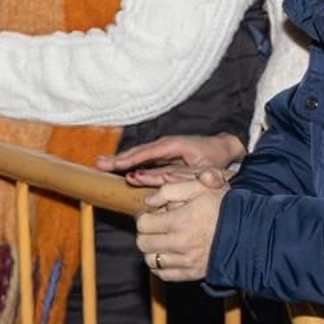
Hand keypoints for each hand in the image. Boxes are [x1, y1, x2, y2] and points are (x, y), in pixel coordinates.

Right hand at [98, 132, 246, 183]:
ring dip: (121, 159)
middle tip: (99, 163)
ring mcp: (163, 148)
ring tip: (102, 164)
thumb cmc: (214, 158)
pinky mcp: (163, 154)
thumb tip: (184, 178)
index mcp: (173, 145)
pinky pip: (143, 158)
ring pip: (139, 154)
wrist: (224, 148)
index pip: (147, 152)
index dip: (130, 159)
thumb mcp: (205, 167)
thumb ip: (189, 174)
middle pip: (138, 151)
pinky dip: (130, 161)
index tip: (115, 164)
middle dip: (119, 158)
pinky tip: (118, 167)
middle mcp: (165, 144)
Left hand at [135, 172, 229, 280]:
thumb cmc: (225, 206)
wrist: (250, 230)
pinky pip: (164, 275)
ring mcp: (187, 261)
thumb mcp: (200, 187)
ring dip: (152, 250)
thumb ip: (170, 190)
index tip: (152, 214)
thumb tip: (149, 201)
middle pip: (143, 243)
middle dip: (145, 233)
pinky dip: (161, 266)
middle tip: (156, 226)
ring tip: (163, 239)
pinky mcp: (193, 273)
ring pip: (151, 260)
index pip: (143, 224)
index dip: (144, 216)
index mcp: (180, 220)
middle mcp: (181, 243)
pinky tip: (169, 253)